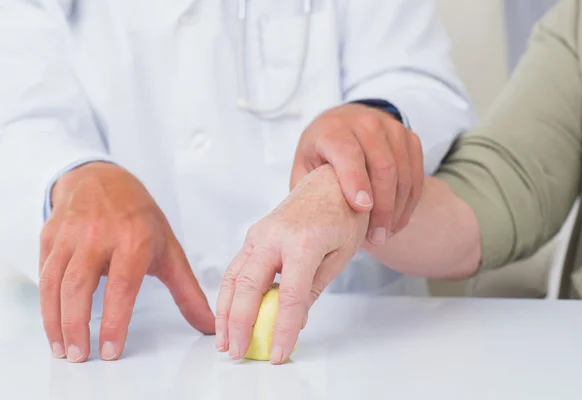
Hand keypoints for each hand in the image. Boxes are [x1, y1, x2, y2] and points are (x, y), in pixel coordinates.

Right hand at [39, 162, 214, 362]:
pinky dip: (45, 300)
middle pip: (79, 287)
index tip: (110, 350)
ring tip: (61, 347)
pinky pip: (44, 272)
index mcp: (134, 240)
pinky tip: (53, 321)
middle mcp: (99, 235)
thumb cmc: (139, 217)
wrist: (104, 179)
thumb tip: (208, 324)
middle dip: (75, 327)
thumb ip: (187, 291)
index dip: (114, 322)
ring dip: (54, 320)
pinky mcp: (51, 236)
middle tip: (79, 355)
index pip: (122, 288)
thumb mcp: (169, 249)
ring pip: (55, 282)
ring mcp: (71, 234)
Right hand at [216, 165, 367, 363]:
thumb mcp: (340, 255)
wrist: (331, 182)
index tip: (279, 353)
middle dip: (239, 323)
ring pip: (233, 276)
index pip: (291, 295)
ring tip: (223, 341)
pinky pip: (236, 268)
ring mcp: (260, 233)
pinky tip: (228, 315)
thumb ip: (314, 289)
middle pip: (248, 285)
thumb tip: (296, 321)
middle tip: (235, 352)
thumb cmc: (343, 215)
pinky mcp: (254, 235)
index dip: (283, 328)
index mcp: (304, 241)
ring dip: (225, 311)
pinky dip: (230, 294)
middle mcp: (275, 235)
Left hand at [291, 103, 423, 245]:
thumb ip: (308, 189)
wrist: (345, 121)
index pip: (348, 153)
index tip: (361, 209)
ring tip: (385, 235)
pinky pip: (416, 174)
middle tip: (376, 237)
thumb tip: (314, 223)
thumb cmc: (321, 152)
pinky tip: (396, 222)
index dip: (356, 180)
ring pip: (403, 173)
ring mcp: (391, 128)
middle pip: (383, 167)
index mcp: (333, 130)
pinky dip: (409, 203)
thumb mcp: (305, 165)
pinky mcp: (409, 138)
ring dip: (397, 209)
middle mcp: (364, 124)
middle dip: (382, 207)